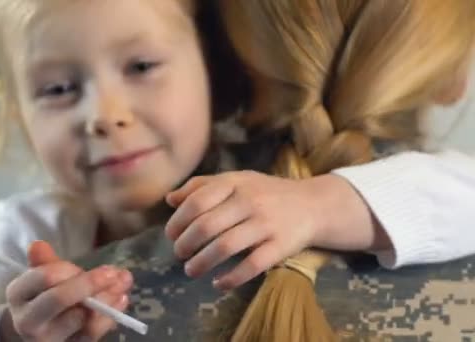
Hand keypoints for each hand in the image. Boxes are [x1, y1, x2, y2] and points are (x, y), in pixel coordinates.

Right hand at [2, 241, 132, 341]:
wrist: (42, 331)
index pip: (44, 276)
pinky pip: (92, 334)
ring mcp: (47, 339)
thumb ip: (46, 261)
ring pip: (81, 318)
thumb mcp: (42, 276)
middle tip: (114, 273)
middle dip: (90, 282)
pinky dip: (110, 316)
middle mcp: (27, 320)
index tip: (81, 267)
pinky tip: (121, 301)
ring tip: (122, 284)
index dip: (69, 269)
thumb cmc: (45, 296)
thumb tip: (38, 245)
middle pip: (60, 298)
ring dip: (107, 298)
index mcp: (17, 294)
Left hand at [165, 171, 379, 290]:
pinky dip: (231, 278)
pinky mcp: (280, 246)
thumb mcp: (236, 180)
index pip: (197, 201)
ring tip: (191, 270)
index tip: (171, 234)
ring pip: (225, 247)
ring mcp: (266, 224)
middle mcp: (250, 201)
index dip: (178, 220)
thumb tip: (169, 199)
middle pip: (206, 226)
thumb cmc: (266, 192)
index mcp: (235, 183)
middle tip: (179, 253)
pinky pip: (251, 266)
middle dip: (185, 244)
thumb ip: (202, 186)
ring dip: (202, 263)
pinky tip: (218, 283)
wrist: (313, 204)